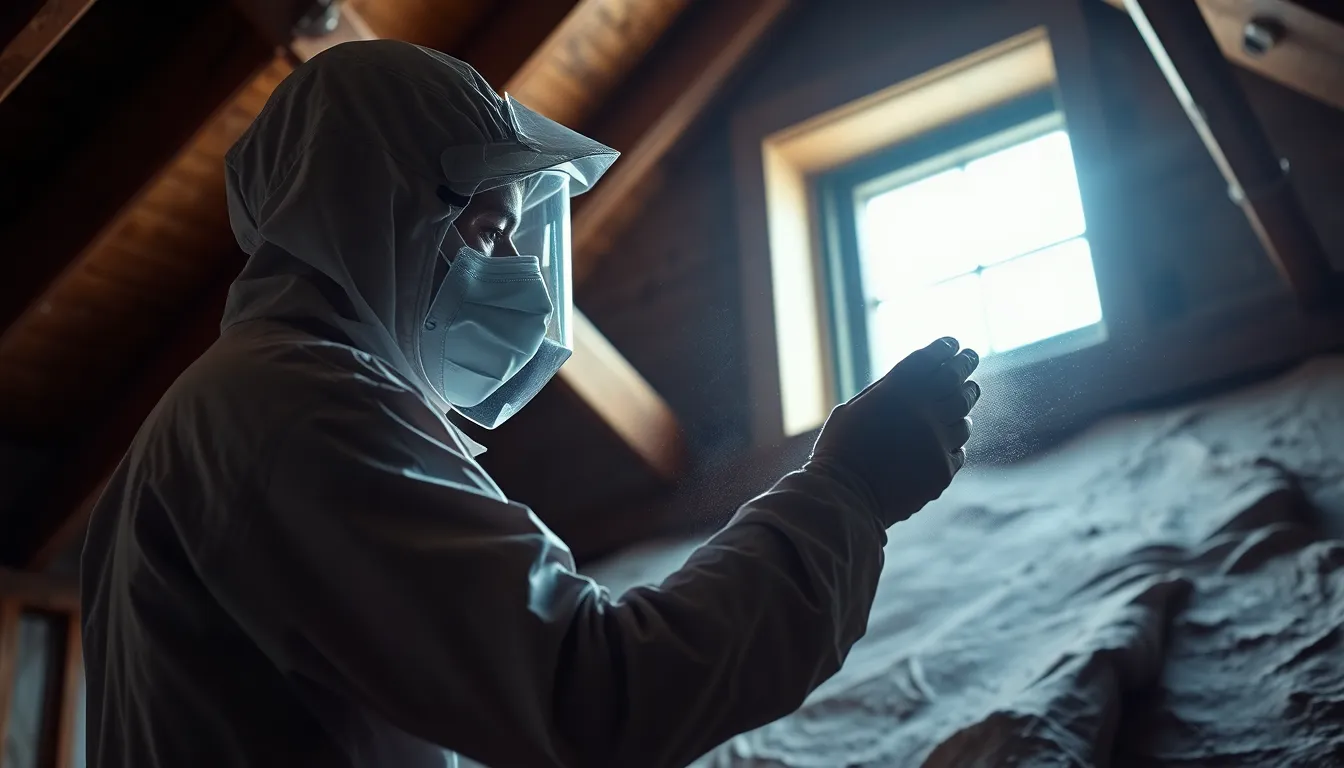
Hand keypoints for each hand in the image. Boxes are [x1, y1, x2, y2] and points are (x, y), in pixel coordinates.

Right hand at [810, 337, 980, 526]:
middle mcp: (922, 411)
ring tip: (967, 393)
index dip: (944, 348)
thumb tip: (910, 380)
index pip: (930, 359)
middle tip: (970, 357)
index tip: (953, 344)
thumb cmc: (840, 450)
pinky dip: (955, 442)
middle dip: (965, 364)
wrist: (844, 496)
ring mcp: (936, 441)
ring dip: (965, 402)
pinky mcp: (943, 469)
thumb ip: (884, 392)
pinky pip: (958, 450)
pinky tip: (951, 439)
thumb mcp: (852, 409)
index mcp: (895, 391)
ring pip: (964, 415)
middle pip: (955, 380)